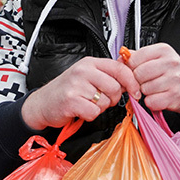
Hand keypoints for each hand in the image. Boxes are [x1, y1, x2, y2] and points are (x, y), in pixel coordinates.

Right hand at [21, 57, 141, 130]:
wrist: (42, 104)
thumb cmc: (66, 91)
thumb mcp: (87, 76)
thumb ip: (107, 74)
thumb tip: (130, 71)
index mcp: (89, 63)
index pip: (119, 68)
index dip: (132, 81)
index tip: (136, 91)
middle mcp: (83, 71)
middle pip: (114, 87)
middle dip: (112, 99)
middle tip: (100, 100)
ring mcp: (76, 85)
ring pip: (105, 101)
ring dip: (99, 108)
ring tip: (87, 104)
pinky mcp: (70, 100)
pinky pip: (93, 112)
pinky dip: (90, 116)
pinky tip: (81, 110)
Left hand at [127, 43, 179, 112]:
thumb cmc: (171, 72)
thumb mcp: (156, 58)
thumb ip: (137, 56)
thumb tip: (120, 59)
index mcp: (163, 50)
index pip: (135, 58)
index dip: (131, 67)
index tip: (136, 70)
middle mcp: (170, 63)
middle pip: (138, 74)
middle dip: (138, 80)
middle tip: (146, 81)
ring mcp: (174, 79)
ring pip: (144, 89)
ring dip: (145, 92)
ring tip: (154, 88)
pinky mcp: (174, 96)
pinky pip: (151, 102)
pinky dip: (151, 102)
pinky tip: (158, 96)